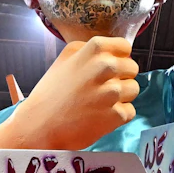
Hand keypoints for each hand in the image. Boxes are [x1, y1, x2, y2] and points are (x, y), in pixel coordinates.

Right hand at [8, 36, 140, 149]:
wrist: (40, 125)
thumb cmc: (51, 92)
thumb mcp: (65, 58)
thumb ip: (89, 49)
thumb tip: (110, 51)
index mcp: (95, 49)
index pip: (125, 47)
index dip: (118, 58)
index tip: (108, 69)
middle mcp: (106, 67)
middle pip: (132, 68)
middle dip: (121, 78)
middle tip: (101, 88)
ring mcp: (112, 92)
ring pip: (133, 89)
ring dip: (121, 97)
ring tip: (100, 102)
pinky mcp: (116, 114)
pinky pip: (130, 111)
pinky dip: (118, 115)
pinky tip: (100, 116)